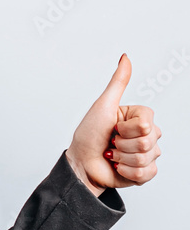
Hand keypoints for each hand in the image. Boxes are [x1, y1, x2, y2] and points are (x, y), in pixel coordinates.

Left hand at [65, 53, 161, 194]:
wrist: (81, 163)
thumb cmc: (88, 134)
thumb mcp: (103, 106)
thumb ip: (118, 83)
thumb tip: (125, 57)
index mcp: (140, 118)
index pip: (146, 123)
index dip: (126, 128)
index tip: (113, 127)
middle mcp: (147, 134)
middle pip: (149, 140)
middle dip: (123, 144)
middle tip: (110, 142)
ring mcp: (147, 153)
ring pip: (148, 157)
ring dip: (123, 158)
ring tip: (112, 154)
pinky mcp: (145, 172)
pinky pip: (147, 173)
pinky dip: (127, 172)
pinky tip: (118, 166)